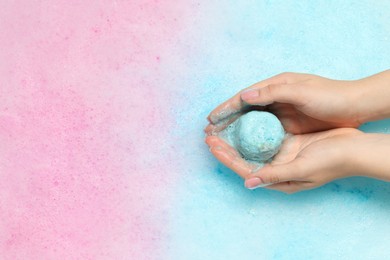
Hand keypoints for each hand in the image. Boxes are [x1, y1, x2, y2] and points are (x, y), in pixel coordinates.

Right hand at [205, 72, 362, 134]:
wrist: (354, 107)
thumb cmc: (330, 96)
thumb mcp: (302, 92)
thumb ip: (273, 92)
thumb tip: (244, 96)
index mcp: (275, 86)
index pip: (244, 98)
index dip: (226, 108)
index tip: (210, 119)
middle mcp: (275, 98)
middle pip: (244, 111)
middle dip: (226, 121)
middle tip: (209, 133)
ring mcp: (280, 112)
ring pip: (251, 123)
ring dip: (235, 131)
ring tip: (219, 141)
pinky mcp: (287, 124)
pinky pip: (264, 132)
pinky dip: (250, 138)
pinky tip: (242, 147)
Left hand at [205, 128, 361, 193]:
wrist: (355, 149)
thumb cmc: (331, 162)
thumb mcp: (302, 170)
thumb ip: (275, 175)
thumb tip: (249, 183)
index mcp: (278, 179)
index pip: (245, 169)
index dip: (227, 158)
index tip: (212, 146)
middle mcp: (276, 167)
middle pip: (245, 158)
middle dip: (226, 147)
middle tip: (209, 135)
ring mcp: (282, 154)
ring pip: (252, 146)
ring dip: (236, 138)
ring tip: (219, 128)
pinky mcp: (288, 142)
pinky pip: (265, 136)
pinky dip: (252, 130)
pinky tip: (241, 121)